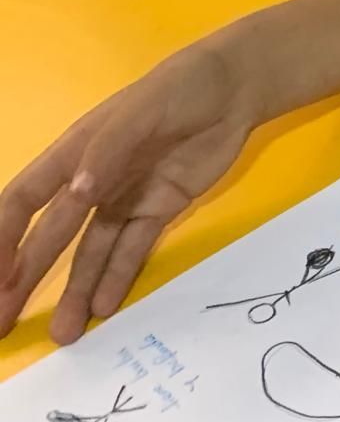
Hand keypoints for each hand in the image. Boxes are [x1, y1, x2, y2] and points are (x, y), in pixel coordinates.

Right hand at [0, 41, 261, 344]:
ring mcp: (126, 197)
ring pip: (91, 252)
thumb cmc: (181, 87)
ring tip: (64, 334)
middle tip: (5, 323)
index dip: (4, 238)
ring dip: (74, 290)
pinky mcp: (160, 208)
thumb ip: (110, 148)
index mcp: (75, 151)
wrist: (236, 88)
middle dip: (25, 278)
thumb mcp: (143, 109)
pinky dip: (117, 278)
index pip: (25, 199)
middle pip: (51, 236)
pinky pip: (132, 249)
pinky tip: (103, 308)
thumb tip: (77, 192)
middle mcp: (93, 181)